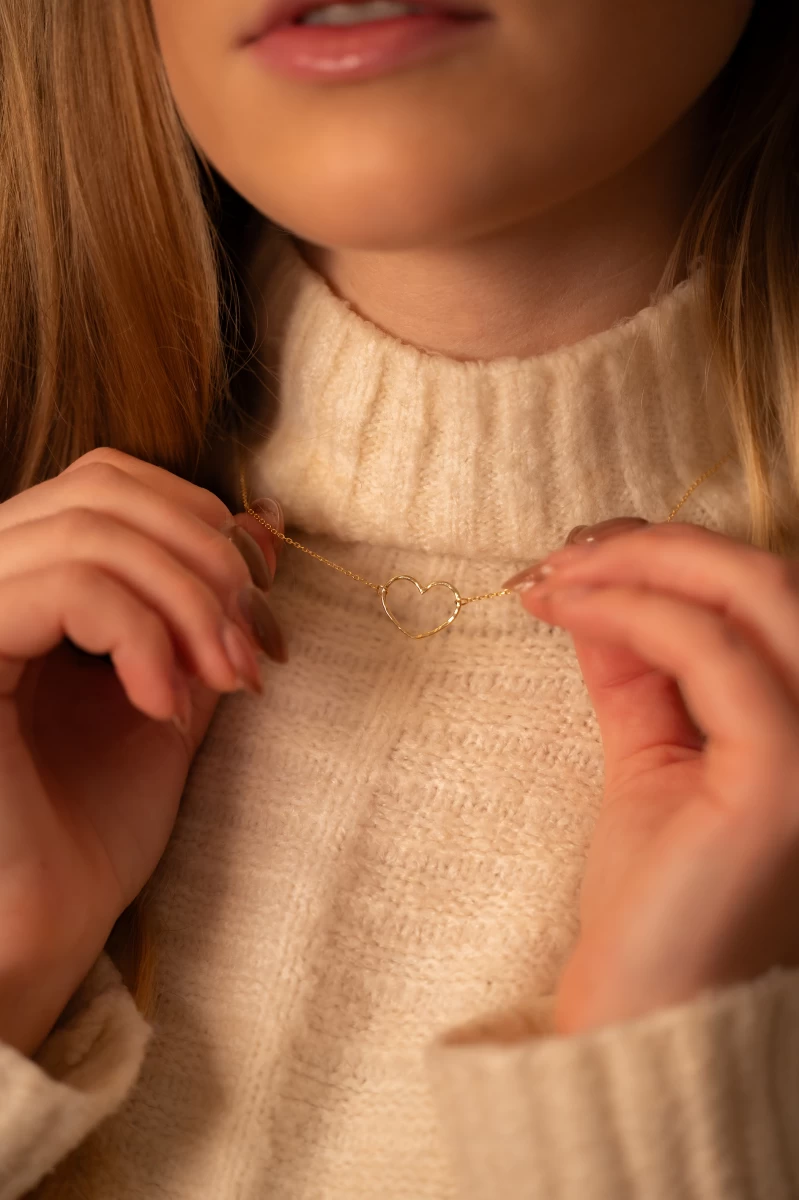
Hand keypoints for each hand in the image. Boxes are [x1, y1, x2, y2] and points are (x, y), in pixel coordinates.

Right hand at [0, 447, 283, 1054]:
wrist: (35, 931)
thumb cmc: (93, 829)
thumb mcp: (176, 694)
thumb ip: (207, 610)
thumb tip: (267, 524)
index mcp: (26, 582)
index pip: (111, 481)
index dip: (205, 526)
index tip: (263, 618)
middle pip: (105, 487)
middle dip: (207, 560)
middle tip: (252, 650)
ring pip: (90, 529)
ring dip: (187, 602)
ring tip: (224, 683)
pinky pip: (65, 588)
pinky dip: (141, 636)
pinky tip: (165, 707)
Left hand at [505, 519, 798, 1034]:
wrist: (647, 1003)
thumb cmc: (651, 892)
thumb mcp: (643, 750)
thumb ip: (634, 667)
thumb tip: (593, 585)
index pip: (762, 595)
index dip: (672, 553)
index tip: (578, 554)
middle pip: (770, 578)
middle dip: (658, 546)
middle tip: (563, 556)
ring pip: (758, 593)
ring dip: (643, 564)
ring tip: (555, 577)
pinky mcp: (784, 776)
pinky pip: (714, 655)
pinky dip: (636, 612)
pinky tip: (568, 611)